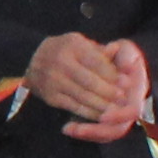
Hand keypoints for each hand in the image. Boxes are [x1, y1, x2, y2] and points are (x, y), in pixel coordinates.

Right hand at [25, 29, 142, 138]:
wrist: (31, 59)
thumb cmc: (64, 50)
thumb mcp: (80, 42)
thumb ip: (99, 51)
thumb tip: (117, 53)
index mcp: (72, 46)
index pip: (96, 62)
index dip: (112, 74)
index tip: (127, 83)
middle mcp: (61, 62)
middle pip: (90, 82)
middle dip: (109, 92)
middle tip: (123, 98)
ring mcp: (54, 81)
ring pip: (83, 97)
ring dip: (102, 105)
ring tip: (116, 109)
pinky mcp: (51, 96)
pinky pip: (74, 107)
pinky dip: (89, 113)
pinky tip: (101, 115)